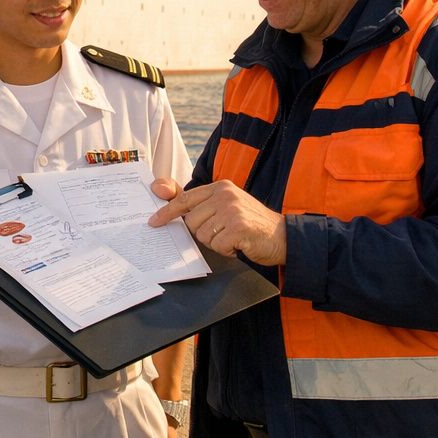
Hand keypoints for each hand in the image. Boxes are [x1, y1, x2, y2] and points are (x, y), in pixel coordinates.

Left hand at [148, 179, 287, 266]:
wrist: (282, 236)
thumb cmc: (249, 224)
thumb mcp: (225, 207)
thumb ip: (197, 203)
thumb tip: (158, 189)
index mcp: (220, 187)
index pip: (185, 199)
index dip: (167, 211)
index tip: (154, 221)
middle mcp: (225, 194)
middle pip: (191, 222)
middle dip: (204, 234)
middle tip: (224, 233)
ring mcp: (232, 210)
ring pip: (202, 235)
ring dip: (216, 243)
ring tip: (232, 238)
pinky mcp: (238, 227)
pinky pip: (217, 245)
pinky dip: (226, 250)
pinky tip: (238, 245)